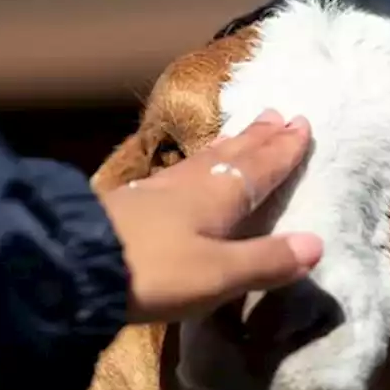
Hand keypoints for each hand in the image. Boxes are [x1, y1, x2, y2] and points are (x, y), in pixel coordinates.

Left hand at [100, 110, 322, 324]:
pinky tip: (188, 168)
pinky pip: (180, 173)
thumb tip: (317, 244)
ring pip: (204, 160)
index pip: (259, 169)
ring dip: (228, 144)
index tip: (301, 124)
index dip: (282, 151)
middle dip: (257, 138)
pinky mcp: (132, 204)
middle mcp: (191, 184)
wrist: (72, 264)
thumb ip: (265, 261)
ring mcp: (158, 191)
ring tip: (243, 131)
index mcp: (218, 197)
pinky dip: (198, 163)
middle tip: (276, 114)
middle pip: (232, 155)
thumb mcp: (217, 274)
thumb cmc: (154, 271)